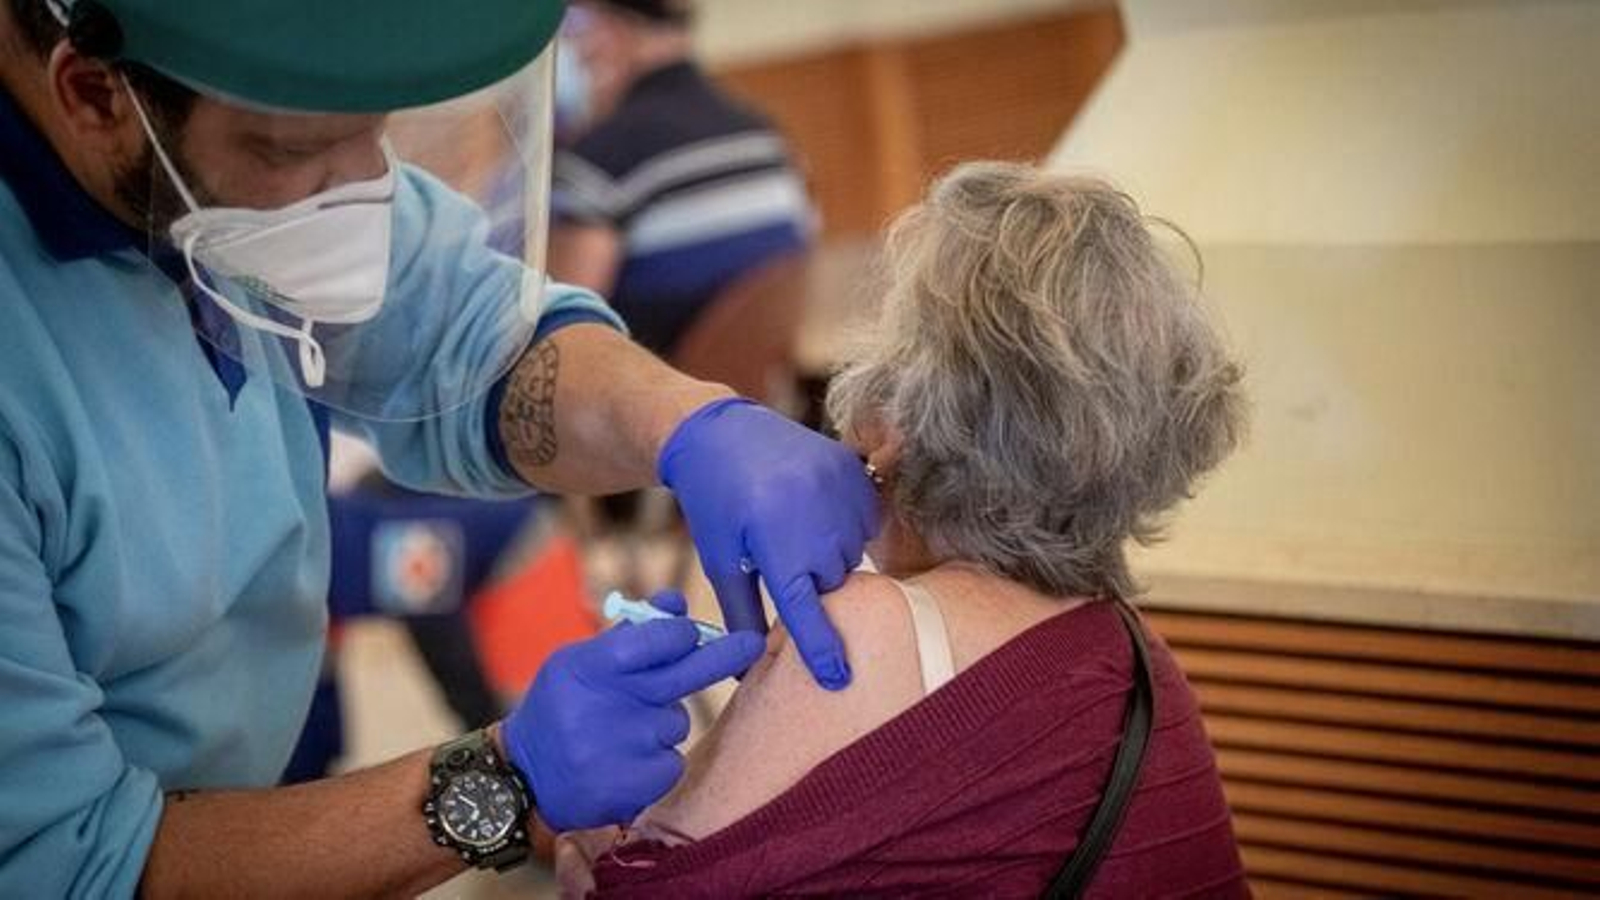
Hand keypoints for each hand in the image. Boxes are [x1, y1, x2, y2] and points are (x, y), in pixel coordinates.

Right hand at [501, 609, 763, 830]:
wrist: (524, 777)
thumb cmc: (562, 707)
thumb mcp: (581, 662)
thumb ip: (630, 634)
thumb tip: (676, 602)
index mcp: (585, 668)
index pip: (650, 640)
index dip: (679, 634)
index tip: (691, 633)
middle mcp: (602, 707)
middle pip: (682, 676)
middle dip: (722, 656)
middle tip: (752, 644)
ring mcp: (619, 749)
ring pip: (677, 722)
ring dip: (663, 724)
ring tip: (624, 733)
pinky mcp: (632, 788)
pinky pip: (672, 761)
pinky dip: (658, 761)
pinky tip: (626, 763)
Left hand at [659, 398, 878, 689]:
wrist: (722, 433)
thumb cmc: (716, 504)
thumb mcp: (721, 561)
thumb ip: (742, 614)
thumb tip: (747, 668)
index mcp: (777, 544)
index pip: (807, 610)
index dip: (822, 648)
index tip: (837, 678)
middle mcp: (817, 519)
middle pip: (833, 583)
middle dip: (810, 580)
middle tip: (778, 552)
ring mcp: (841, 492)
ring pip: (851, 554)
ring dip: (828, 553)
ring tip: (793, 524)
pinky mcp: (854, 472)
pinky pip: (865, 521)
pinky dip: (846, 524)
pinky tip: (814, 508)